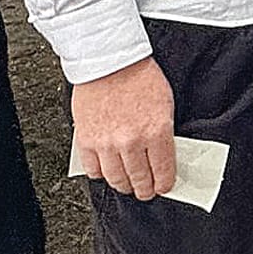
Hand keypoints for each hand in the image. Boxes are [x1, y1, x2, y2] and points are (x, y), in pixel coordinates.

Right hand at [72, 57, 176, 200]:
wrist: (110, 62)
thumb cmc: (140, 77)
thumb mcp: (166, 104)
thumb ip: (164, 133)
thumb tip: (165, 155)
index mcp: (157, 131)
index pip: (163, 171)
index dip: (164, 183)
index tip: (164, 186)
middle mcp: (131, 141)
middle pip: (139, 179)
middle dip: (145, 189)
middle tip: (146, 191)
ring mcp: (107, 143)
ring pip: (116, 179)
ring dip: (124, 185)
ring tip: (128, 185)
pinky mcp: (86, 141)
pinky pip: (93, 169)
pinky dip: (100, 174)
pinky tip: (107, 171)